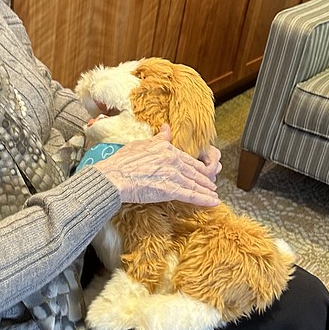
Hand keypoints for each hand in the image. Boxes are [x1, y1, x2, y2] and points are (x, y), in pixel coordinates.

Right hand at [94, 125, 218, 206]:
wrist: (115, 177)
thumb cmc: (123, 161)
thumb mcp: (141, 144)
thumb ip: (159, 138)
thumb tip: (166, 127)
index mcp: (167, 149)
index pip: (186, 159)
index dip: (196, 166)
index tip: (202, 171)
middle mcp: (173, 160)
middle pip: (194, 171)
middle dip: (204, 179)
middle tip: (212, 185)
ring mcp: (173, 175)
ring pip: (195, 184)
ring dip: (206, 190)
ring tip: (214, 194)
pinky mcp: (171, 190)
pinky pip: (192, 195)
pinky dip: (204, 199)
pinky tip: (214, 202)